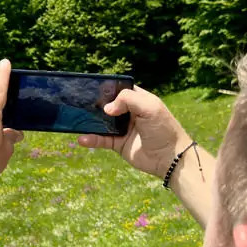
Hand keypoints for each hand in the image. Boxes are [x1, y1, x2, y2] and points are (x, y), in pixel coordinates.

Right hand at [77, 86, 191, 179]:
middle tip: (79, 104)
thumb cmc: (164, 129)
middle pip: (107, 106)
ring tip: (76, 120)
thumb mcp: (149, 107)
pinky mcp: (118, 144)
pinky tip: (82, 139)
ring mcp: (122, 129)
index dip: (107, 89)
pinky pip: (101, 140)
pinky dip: (91, 140)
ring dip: (89, 122)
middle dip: (94, 105)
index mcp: (138, 100)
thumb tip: (106, 108)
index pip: (119, 90)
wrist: (170, 157)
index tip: (92, 89)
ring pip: (101, 123)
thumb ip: (127, 100)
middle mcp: (129, 113)